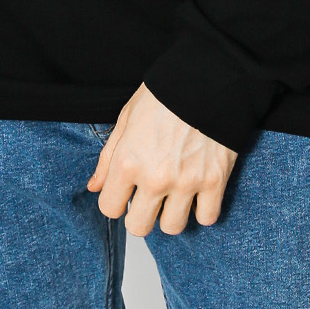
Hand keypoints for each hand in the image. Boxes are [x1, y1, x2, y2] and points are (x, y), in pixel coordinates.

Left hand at [86, 81, 236, 234]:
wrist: (203, 80)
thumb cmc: (162, 95)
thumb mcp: (126, 119)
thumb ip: (108, 157)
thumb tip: (94, 186)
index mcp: (127, 160)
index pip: (109, 208)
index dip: (114, 201)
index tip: (123, 193)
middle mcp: (154, 177)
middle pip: (139, 227)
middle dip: (139, 216)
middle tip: (146, 199)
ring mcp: (186, 183)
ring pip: (172, 228)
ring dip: (170, 215)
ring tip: (171, 194)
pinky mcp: (214, 182)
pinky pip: (206, 219)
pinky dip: (202, 210)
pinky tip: (196, 192)